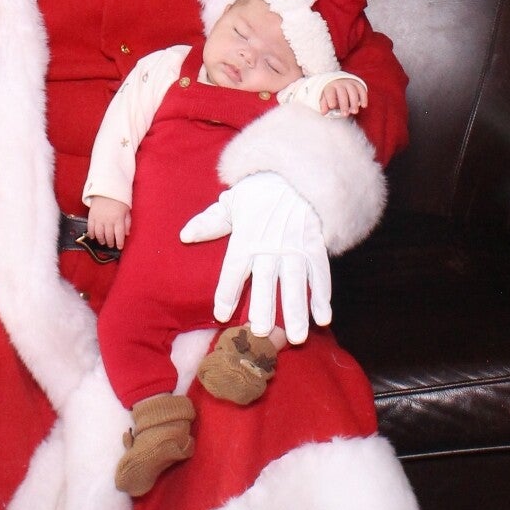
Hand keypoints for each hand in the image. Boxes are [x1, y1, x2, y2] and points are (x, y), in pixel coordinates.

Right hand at [86, 197, 130, 249]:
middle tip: (111, 245)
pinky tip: (93, 237)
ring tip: (103, 242)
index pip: (119, 235)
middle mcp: (108, 220)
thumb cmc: (119, 199)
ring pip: (99, 234)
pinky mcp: (91, 216)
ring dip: (101, 240)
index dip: (119, 243)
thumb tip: (127, 234)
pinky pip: (90, 228)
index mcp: (118, 219)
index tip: (120, 247)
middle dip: (110, 243)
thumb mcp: (127, 210)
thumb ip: (127, 222)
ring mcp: (99, 218)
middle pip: (109, 236)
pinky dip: (91, 234)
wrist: (106, 188)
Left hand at [179, 171, 331, 343]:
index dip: (227, 292)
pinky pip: (320, 274)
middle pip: (266, 281)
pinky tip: (324, 319)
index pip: (234, 269)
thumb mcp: (232, 200)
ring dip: (297, 312)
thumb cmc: (261, 189)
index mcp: (247, 236)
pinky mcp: (315, 246)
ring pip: (295, 284)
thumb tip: (185, 236)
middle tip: (260, 332)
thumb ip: (211, 222)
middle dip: (264, 307)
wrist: (297, 172)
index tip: (222, 314)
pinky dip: (323, 296)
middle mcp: (270, 245)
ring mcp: (295, 247)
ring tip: (296, 337)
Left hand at [320, 75, 366, 116]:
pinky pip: (362, 90)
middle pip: (342, 93)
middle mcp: (340, 83)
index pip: (330, 92)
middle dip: (344, 104)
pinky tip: (363, 105)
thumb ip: (324, 104)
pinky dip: (363, 97)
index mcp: (330, 86)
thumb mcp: (325, 96)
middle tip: (345, 114)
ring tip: (354, 112)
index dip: (331, 98)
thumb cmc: (331, 91)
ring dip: (354, 102)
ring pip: (353, 91)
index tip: (332, 106)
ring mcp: (349, 83)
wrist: (338, 79)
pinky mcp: (358, 84)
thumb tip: (323, 112)